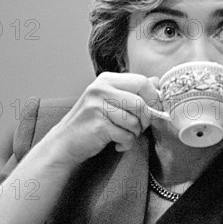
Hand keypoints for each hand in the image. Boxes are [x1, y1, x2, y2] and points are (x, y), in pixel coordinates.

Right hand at [42, 72, 160, 166]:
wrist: (65, 142)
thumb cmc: (91, 121)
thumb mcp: (110, 100)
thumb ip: (132, 90)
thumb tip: (157, 82)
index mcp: (107, 80)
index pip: (141, 81)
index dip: (153, 98)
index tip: (155, 110)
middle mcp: (100, 89)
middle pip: (141, 102)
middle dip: (146, 118)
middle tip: (141, 127)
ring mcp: (97, 106)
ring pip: (134, 121)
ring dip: (134, 133)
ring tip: (124, 135)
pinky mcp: (97, 125)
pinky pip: (126, 135)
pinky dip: (126, 143)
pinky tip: (116, 143)